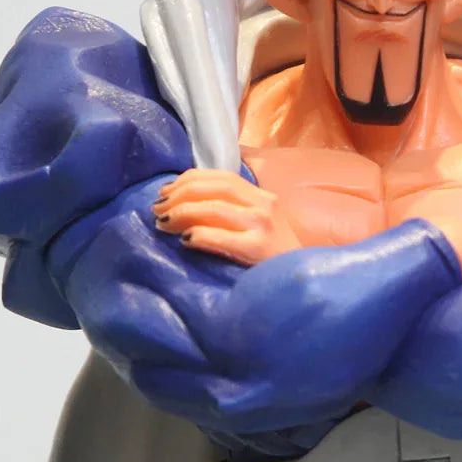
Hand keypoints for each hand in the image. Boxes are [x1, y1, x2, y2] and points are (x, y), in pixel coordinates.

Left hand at [152, 169, 302, 265]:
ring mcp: (263, 225)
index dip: (188, 180)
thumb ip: (232, 211)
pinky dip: (198, 234)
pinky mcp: (259, 248)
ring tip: (163, 224)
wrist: (304, 284)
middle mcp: (264, 204)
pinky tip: (184, 240)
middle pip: (214, 187)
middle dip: (180, 194)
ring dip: (182, 212)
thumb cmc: (274, 260)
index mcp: (262, 196)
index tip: (166, 191)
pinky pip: (220, 235)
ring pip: (214, 207)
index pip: (220, 177)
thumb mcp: (258, 226)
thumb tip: (186, 204)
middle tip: (158, 208)